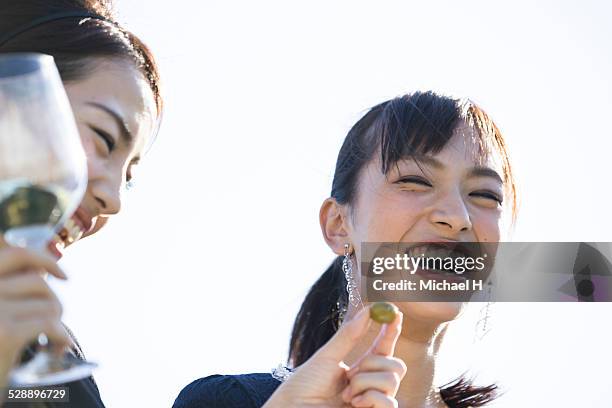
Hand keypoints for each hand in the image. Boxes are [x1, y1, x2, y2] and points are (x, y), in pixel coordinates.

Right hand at [0, 235, 69, 390]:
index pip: (15, 254)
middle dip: (53, 300)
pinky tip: (57, 349)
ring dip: (56, 322)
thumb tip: (44, 268)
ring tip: (49, 340)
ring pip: (47, 303)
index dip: (43, 259)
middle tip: (54, 320)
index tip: (62, 275)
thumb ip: (11, 288)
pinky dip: (60, 337)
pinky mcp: (4, 332)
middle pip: (37, 281)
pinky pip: (49, 323)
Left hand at [264, 305, 405, 406]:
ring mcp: (373, 402)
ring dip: (364, 383)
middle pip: (396, 366)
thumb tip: (367, 311)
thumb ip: (348, 336)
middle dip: (375, 362)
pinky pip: (390, 402)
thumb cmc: (303, 387)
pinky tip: (354, 404)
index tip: (396, 314)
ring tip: (346, 394)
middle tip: (353, 370)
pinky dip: (370, 398)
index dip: (391, 332)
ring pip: (392, 381)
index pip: (382, 349)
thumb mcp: (327, 357)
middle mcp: (370, 386)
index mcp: (359, 370)